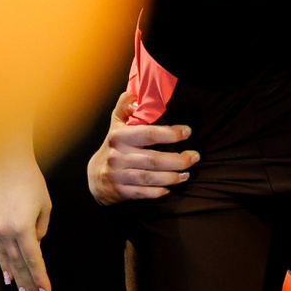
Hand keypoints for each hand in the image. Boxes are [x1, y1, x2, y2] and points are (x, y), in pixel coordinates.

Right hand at [0, 139, 53, 290]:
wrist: (4, 159)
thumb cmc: (30, 179)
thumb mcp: (45, 205)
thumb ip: (41, 229)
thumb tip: (35, 245)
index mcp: (23, 228)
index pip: (34, 260)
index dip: (41, 278)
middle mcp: (6, 232)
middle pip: (19, 265)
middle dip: (29, 285)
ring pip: (7, 260)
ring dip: (16, 278)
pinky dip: (3, 264)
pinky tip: (8, 276)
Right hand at [87, 90, 196, 204]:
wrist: (96, 175)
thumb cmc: (114, 144)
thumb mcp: (116, 122)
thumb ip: (125, 105)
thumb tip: (136, 97)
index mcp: (119, 136)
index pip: (148, 134)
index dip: (170, 133)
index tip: (187, 132)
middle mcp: (118, 156)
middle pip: (153, 160)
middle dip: (178, 159)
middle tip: (194, 157)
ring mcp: (118, 175)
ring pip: (150, 178)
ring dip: (172, 177)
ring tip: (187, 173)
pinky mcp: (120, 191)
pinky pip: (142, 193)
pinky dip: (158, 192)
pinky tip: (170, 188)